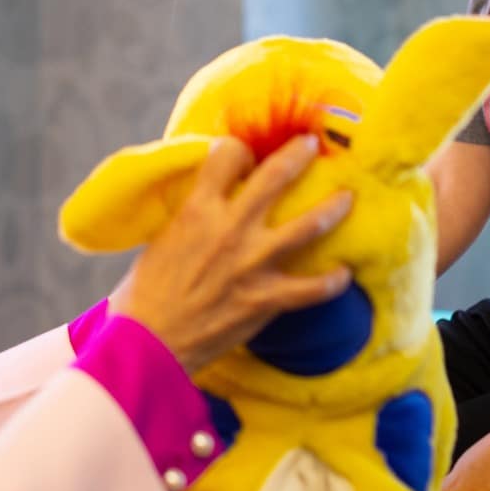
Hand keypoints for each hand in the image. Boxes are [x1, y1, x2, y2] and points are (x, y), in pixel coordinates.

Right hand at [109, 135, 352, 372]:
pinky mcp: (265, 299)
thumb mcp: (159, 239)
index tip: (245, 155)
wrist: (148, 345)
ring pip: (306, 226)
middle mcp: (229, 228)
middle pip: (275, 177)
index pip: (226, 156)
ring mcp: (252, 264)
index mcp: (196, 209)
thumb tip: (204, 203)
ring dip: (332, 208)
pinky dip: (332, 281)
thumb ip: (188, 217)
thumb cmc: (143, 295)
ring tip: (347, 197)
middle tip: (312, 145)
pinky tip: (343, 273)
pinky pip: (312, 289)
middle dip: (299, 154)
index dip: (237, 149)